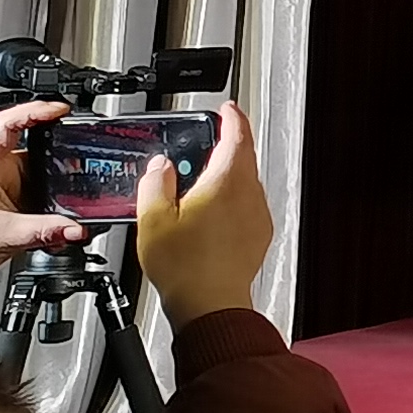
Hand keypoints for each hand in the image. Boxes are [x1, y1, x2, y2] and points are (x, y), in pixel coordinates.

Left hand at [0, 100, 84, 287]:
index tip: (61, 110)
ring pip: (38, 169)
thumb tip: (76, 228)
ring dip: (57, 177)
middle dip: (59, 146)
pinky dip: (52, 198)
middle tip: (84, 149)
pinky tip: (60, 210)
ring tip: (76, 187)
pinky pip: (37, 190)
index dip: (35, 111)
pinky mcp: (7, 200)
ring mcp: (0, 185)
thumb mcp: (1, 236)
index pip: (7, 123)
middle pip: (31, 144)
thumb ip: (44, 232)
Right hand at [134, 104, 269, 321]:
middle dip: (227, 144)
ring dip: (227, 173)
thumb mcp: (153, 219)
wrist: (211, 304)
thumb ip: (155, 184)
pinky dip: (231, 198)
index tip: (227, 109)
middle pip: (243, 157)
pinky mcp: (259, 234)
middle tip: (208, 140)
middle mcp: (248, 194)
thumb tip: (160, 167)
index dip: (232, 118)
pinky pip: (247, 204)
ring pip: (245, 181)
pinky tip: (210, 212)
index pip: (237, 136)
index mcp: (226, 182)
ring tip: (200, 180)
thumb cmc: (184, 266)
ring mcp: (257, 214)